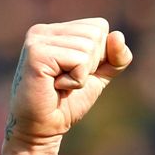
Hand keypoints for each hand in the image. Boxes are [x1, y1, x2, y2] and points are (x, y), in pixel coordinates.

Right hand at [5, 18, 132, 154]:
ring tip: (61, 84)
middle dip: (91, 64)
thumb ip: (115, 57)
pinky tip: (56, 86)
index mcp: (57, 30)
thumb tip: (118, 35)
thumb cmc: (68, 101)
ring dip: (82, 74)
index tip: (77, 71)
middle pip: (96, 34)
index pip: (99, 26)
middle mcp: (44, 30)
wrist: (44, 127)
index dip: (100, 55)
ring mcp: (38, 39)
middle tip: (68, 79)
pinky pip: (79, 61)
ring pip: (88, 47)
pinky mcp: (37, 53)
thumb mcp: (99, 75)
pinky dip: (76, 80)